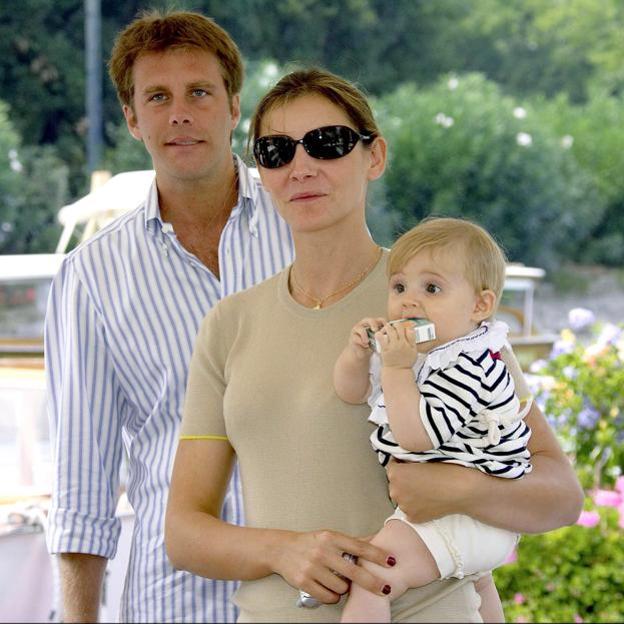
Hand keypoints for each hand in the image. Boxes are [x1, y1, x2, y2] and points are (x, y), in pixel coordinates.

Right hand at [274, 529, 395, 604]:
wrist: (281, 549)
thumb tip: (377, 538)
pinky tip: (330, 589)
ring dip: (345, 588)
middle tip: (385, 589)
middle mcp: (322, 551)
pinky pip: (328, 596)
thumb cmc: (311, 543)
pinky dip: (333, 596)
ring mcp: (312, 568)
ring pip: (341, 587)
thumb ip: (353, 541)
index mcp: (331, 537)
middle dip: (371, 582)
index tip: (392, 561)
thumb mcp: (330, 536)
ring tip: (339, 581)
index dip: (377, 555)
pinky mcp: (303, 582)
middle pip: (353, 571)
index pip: (359, 547)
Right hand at [349, 317, 385, 356]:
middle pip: (369, 320)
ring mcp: (357, 330)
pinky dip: (361, 342)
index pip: (379, 320)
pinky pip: (356, 338)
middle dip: (373, 324)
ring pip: (361, 329)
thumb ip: (382, 336)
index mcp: (373, 324)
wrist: (362, 353)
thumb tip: (388, 335)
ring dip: (365, 335)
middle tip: (375, 330)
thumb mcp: (379, 340)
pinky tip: (365, 346)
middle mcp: (365, 324)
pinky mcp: (352, 337)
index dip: (383, 322)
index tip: (386, 328)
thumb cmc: (372, 345)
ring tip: (368, 342)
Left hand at [376, 320, 418, 368]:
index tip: (401, 327)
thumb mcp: (414, 351)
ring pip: (389, 330)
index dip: (405, 326)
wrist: (397, 371)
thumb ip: (413, 340)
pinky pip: (380, 337)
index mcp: (408, 344)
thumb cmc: (405, 362)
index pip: (408, 329)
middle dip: (395, 325)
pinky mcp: (384, 348)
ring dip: (387, 327)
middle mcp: (401, 343)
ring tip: (386, 330)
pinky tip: (379, 335)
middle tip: (393, 327)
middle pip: (398, 327)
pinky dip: (379, 334)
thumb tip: (411, 329)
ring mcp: (392, 345)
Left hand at [386, 459, 476, 522]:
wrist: (460, 490)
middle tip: (420, 478)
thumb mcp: (421, 458)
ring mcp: (403, 506)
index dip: (402, 464)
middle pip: (395, 483)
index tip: (412, 465)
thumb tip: (401, 462)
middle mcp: (394, 491)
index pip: (392, 466)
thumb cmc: (444, 470)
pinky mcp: (412, 518)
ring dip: (408, 493)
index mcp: (395, 473)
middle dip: (404, 480)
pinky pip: (410, 509)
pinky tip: (428, 501)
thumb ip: (406, 461)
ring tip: (425, 490)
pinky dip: (416, 506)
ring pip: (402, 497)